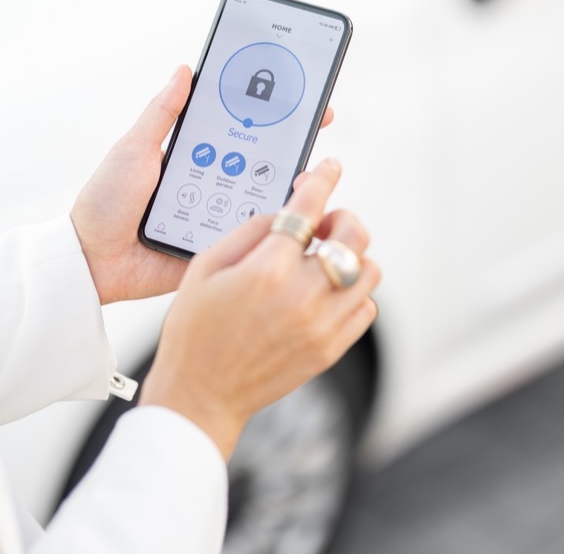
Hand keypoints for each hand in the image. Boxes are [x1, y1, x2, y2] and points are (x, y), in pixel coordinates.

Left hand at [71, 65, 335, 304]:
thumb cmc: (105, 202)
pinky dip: (268, 227)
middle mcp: (212, 183)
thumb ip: (162, 113)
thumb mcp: (134, 149)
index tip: (302, 96)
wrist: (91, 260)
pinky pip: (249, 238)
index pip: (241, 129)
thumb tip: (185, 69)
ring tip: (307, 172)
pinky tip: (289, 215)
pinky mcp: (217, 248)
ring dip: (284, 186)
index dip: (271, 114)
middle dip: (289, 145)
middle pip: (260, 162)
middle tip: (315, 126)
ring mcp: (217, 216)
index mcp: (194, 156)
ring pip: (260, 198)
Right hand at [139, 158, 380, 459]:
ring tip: (322, 262)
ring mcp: (321, 325)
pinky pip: (366, 308)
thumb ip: (249, 230)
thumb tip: (285, 213)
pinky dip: (354, 293)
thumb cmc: (194, 330)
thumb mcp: (205, 267)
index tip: (330, 168)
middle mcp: (302, 296)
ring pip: (369, 271)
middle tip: (320, 227)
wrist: (200, 394)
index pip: (308, 209)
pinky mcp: (330, 349)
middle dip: (340, 219)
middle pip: (353, 236)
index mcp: (267, 270)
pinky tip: (326, 293)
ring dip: (351, 256)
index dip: (322, 181)